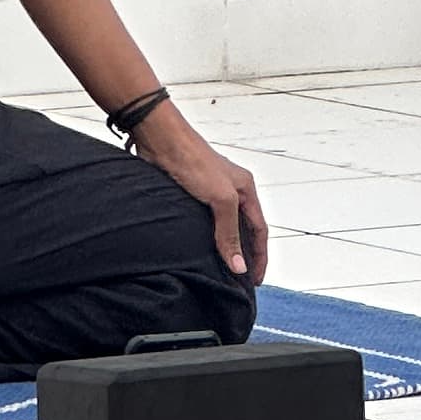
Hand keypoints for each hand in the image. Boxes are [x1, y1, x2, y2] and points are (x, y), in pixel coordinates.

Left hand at [136, 108, 267, 282]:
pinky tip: (199, 249)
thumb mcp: (220, 199)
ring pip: (222, 226)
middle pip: (243, 229)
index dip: (259, 255)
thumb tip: (238, 265)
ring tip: (221, 270)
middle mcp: (231, 191)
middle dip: (244, 254)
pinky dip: (206, 238)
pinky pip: (203, 223)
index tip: (255, 278)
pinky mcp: (190, 195)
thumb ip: (229, 232)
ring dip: (224, 247)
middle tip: (240, 279)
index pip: (259, 230)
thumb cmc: (193, 159)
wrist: (160, 140)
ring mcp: (210, 193)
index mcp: (246, 189)